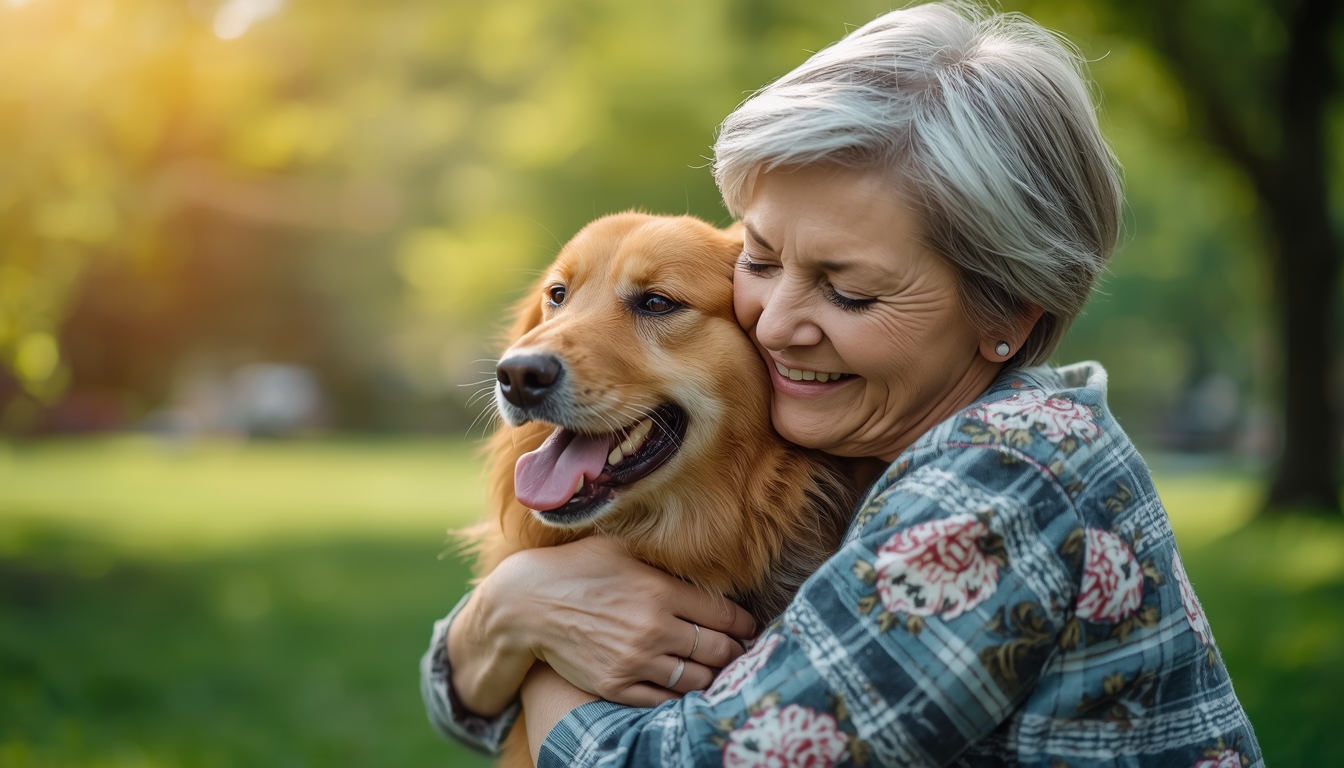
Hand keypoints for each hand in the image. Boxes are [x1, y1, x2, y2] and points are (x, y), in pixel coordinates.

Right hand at [451, 536, 755, 710]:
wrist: (527, 604)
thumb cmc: (578, 568)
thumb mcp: (622, 550)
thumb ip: (664, 560)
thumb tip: (704, 563)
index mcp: (661, 590)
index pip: (725, 615)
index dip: (745, 624)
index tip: (749, 627)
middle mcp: (653, 627)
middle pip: (719, 651)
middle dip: (736, 653)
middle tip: (741, 652)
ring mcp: (635, 660)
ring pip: (697, 680)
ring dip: (713, 677)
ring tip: (717, 671)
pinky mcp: (616, 685)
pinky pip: (664, 701)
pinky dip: (681, 696)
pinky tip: (685, 687)